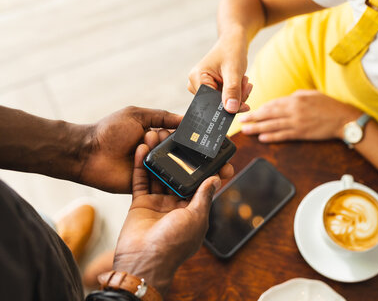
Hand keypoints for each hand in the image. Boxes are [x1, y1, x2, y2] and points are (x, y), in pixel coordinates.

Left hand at [77, 106, 181, 192]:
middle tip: (152, 139)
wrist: (89, 153)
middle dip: (168, 144)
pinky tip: (157, 167)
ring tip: (145, 150)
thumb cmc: (109, 131)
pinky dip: (161, 174)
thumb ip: (161, 116)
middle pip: (175, 151)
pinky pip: (160, 181)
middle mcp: (154, 152)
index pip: (175, 136)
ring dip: (162, 157)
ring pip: (170, 166)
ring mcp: (151, 168)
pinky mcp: (145, 183)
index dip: (178, 134)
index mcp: (154, 136)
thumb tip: (184, 118)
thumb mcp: (136, 115)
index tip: (175, 131)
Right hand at [113, 131, 230, 295]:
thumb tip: (217, 179)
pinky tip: (141, 147)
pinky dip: (140, 164)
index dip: (202, 166)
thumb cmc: (173, 245)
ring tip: (157, 135)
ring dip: (158, 156)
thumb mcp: (195, 218)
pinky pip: (141, 180)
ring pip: (159, 173)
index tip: (204, 148)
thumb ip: (204, 196)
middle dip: (177, 157)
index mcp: (193, 210)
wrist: (143, 261)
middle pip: (177, 174)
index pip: (200, 183)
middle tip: (176, 136)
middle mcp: (175, 204)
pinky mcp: (140, 203)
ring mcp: (157, 203)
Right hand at [188, 35, 252, 112]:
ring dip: (238, 95)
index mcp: (197, 77)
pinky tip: (242, 82)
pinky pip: (224, 99)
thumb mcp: (234, 71)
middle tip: (247, 85)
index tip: (245, 104)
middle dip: (235, 98)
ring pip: (223, 103)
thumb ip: (232, 91)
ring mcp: (202, 87)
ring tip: (245, 80)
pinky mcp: (210, 88)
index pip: (211, 102)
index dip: (228, 105)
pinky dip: (236, 94)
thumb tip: (230, 110)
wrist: (233, 42)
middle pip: (217, 104)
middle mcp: (195, 84)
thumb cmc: (232, 51)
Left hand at [238, 90, 362, 141]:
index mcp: (295, 99)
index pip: (273, 104)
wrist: (343, 118)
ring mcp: (297, 123)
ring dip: (258, 129)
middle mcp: (294, 111)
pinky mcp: (302, 134)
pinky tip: (262, 138)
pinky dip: (272, 137)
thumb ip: (295, 96)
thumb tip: (283, 101)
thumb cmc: (328, 105)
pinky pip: (284, 136)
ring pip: (273, 126)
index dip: (260, 108)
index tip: (250, 111)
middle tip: (241, 121)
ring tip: (246, 131)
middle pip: (269, 115)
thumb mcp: (310, 94)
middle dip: (253, 118)